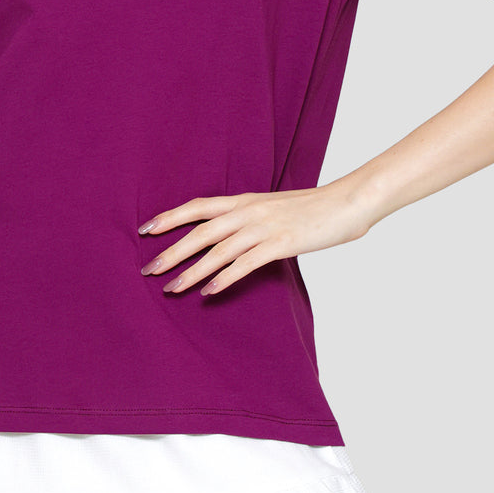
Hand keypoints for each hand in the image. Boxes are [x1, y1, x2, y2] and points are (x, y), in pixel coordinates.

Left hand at [137, 178, 376, 295]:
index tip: (146, 230)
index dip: (170, 217)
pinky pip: (245, 264)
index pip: (198, 206)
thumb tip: (230, 235)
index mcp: (244, 200)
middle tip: (148, 269)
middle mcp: (248, 211)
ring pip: (218, 251)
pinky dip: (224, 279)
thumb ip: (250, 217)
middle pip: (200, 232)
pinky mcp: (281, 243)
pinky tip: (210, 292)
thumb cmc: (312, 208)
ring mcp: (264, 227)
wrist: (347, 202)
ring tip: (172, 287)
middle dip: (171, 251)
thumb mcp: (273, 207)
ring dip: (192, 271)